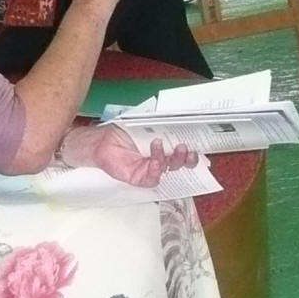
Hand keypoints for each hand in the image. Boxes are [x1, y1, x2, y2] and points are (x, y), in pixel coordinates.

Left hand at [63, 122, 196, 186]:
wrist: (100, 142)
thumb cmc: (121, 133)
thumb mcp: (144, 126)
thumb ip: (160, 126)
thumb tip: (178, 119)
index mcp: (163, 149)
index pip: (181, 153)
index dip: (192, 153)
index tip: (198, 147)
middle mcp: (159, 160)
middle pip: (179, 164)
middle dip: (186, 158)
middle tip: (185, 148)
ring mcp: (149, 170)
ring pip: (168, 171)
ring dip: (172, 160)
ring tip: (167, 147)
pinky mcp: (138, 178)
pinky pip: (152, 178)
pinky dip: (156, 168)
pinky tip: (155, 159)